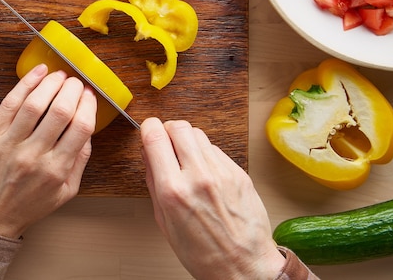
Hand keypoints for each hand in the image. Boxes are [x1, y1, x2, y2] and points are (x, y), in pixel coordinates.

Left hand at [0, 64, 96, 237]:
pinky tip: (38, 73)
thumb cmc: (28, 205)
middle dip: (72, 90)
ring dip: (51, 83)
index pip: (81, 127)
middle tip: (75, 82)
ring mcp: (10, 144)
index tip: (89, 95)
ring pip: (34, 103)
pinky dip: (25, 84)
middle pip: (60, 111)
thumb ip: (81, 160)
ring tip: (59, 75)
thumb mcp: (66, 191)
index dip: (88, 105)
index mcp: (56, 170)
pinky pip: (10, 103)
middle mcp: (34, 155)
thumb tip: (89, 129)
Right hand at [140, 118, 285, 279]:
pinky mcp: (239, 173)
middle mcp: (198, 177)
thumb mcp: (164, 221)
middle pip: (178, 126)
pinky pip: (216, 149)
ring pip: (198, 134)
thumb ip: (153, 182)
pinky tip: (205, 172)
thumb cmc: (204, 253)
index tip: (148, 130)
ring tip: (186, 159)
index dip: (148, 128)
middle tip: (166, 142)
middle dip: (168, 130)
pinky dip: (206, 154)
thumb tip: (147, 154)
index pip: (155, 137)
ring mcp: (221, 173)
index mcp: (173, 191)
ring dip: (188, 141)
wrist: (245, 267)